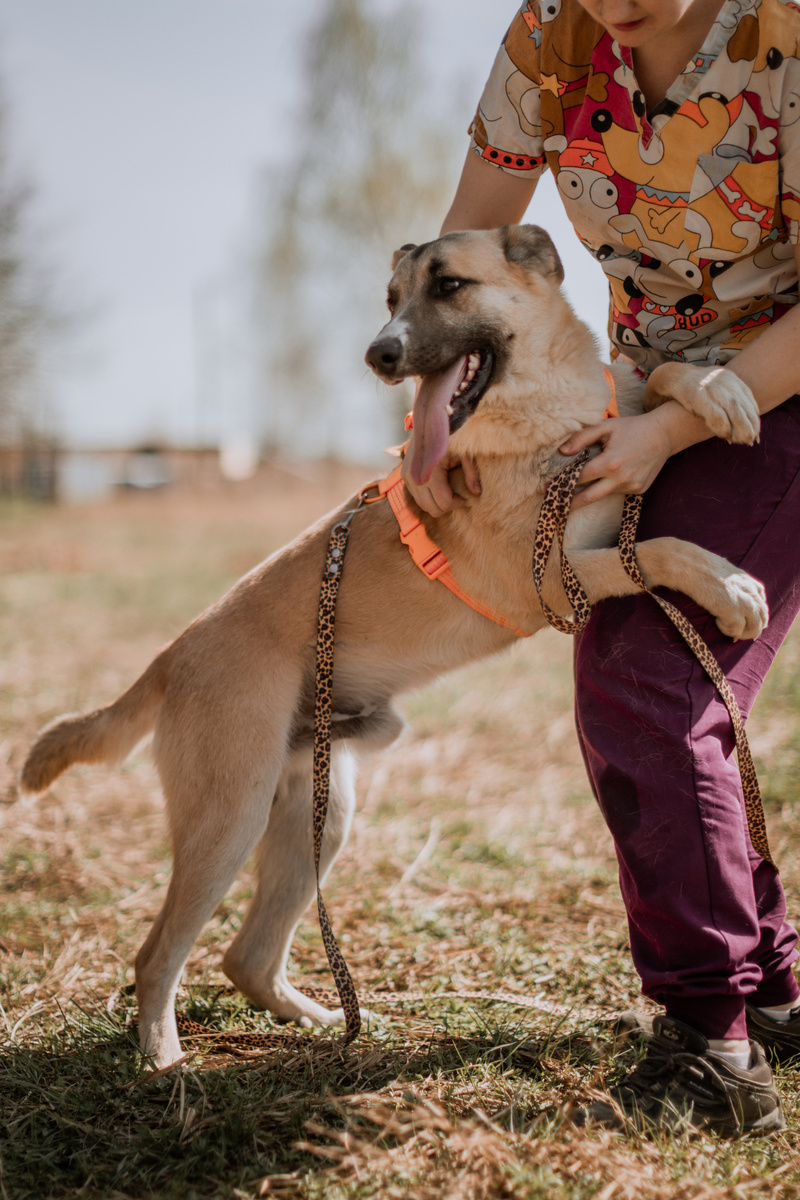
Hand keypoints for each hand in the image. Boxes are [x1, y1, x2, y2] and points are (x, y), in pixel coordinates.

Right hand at [400, 433, 480, 516]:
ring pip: (423, 505)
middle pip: (433, 508)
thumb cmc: (452, 435)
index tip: (467, 499)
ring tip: (450, 493)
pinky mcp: (405, 475)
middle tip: (459, 497)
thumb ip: (471, 473)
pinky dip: (428, 497)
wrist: (429, 419)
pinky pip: (417, 497)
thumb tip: (477, 492)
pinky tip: (440, 488)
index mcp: (432, 471)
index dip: (458, 503)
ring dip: (438, 503)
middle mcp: (416, 476)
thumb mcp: (465, 452)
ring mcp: (408, 476)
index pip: (444, 502)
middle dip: (448, 506)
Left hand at [559, 410, 675, 509]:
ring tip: (575, 489)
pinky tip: (613, 474)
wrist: (664, 434)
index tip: (545, 487)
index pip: (579, 478)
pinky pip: (617, 491)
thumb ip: (582, 438)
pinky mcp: (639, 490)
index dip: (561, 483)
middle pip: (588, 498)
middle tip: (553, 506)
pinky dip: (609, 486)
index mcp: (610, 463)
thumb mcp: (606, 427)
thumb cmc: (632, 428)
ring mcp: (631, 486)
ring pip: (603, 494)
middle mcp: (621, 479)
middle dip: (568, 504)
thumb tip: (562, 451)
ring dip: (591, 491)